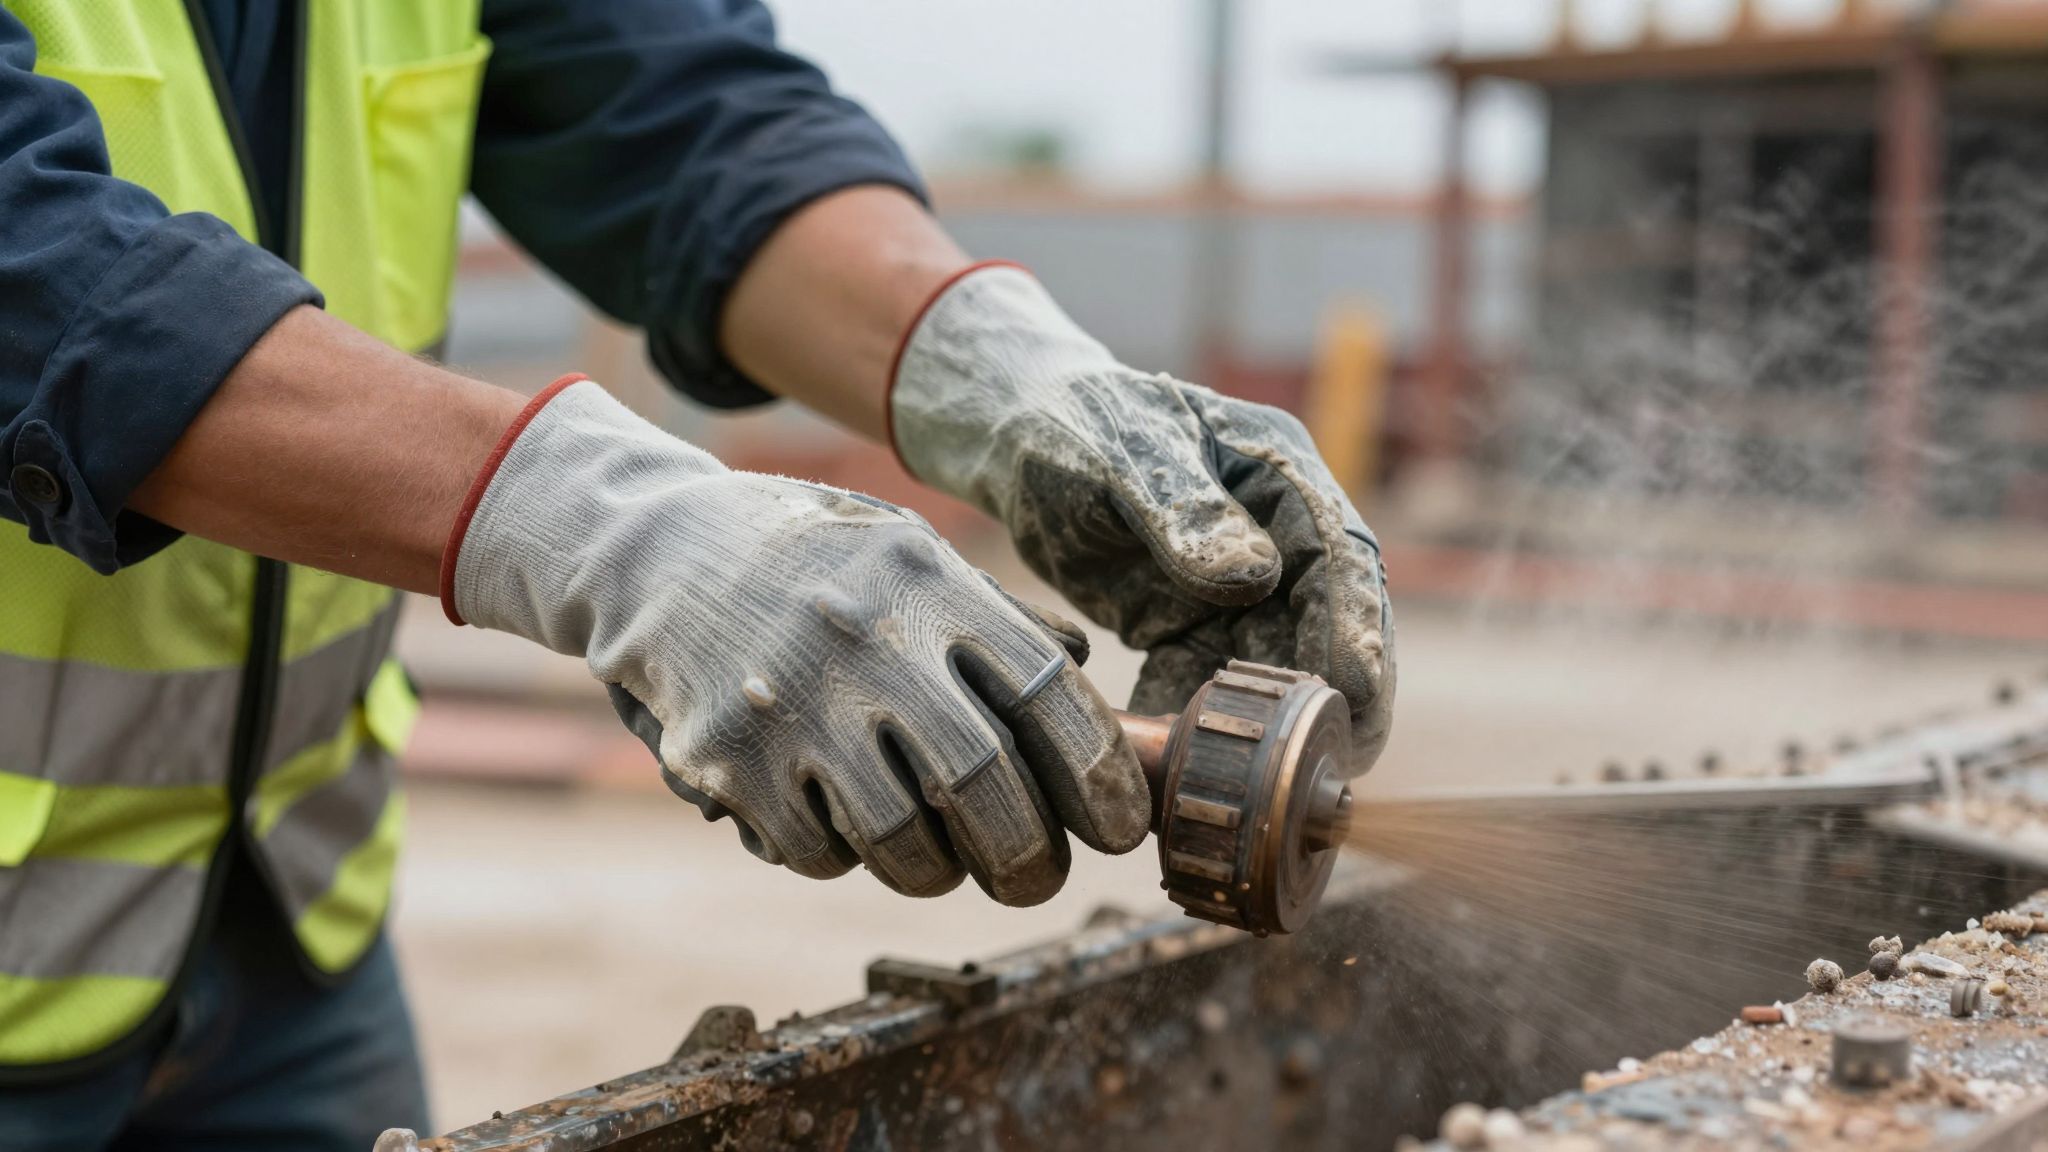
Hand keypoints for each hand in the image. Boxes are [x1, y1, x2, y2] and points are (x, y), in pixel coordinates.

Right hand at [444, 378, 1150, 904]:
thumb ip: (995, 616)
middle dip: (1029, 857)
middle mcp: (867, 643)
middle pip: (985, 785)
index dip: (1100, 778)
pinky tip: (845, 820)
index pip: (1047, 695)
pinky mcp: (730, 761)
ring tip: (946, 859)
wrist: (655, 553)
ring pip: (904, 842)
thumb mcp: (908, 551)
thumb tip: (1087, 681)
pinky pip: (821, 855)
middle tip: (1038, 878)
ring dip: (940, 872)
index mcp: (928, 585)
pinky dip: (848, 858)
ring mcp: (793, 705)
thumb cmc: (812, 561)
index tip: (1120, 829)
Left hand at [891, 265, 1395, 770]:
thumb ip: (1184, 509)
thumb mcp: (1121, 453)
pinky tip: (1164, 764)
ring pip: (1275, 667)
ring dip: (1262, 727)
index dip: (1356, 630)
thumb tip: (1256, 575)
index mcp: (1278, 476)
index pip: (1340, 559)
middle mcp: (1276, 536)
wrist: (1018, 437)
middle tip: (1326, 771)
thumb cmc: (1074, 423)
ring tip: (1237, 782)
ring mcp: (1240, 587)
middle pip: (1329, 626)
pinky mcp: (1195, 624)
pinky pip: (1209, 685)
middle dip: (1333, 699)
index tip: (1354, 696)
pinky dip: (1193, 725)